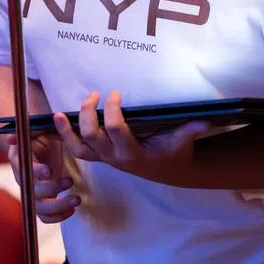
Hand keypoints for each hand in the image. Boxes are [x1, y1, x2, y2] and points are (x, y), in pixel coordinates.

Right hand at [4, 132, 78, 223]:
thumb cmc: (38, 135)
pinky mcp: (41, 201)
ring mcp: (32, 192)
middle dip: (52, 189)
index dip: (36, 172)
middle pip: (32, 192)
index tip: (50, 170)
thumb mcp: (34, 128)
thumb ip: (27, 130)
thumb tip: (9, 138)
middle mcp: (23, 180)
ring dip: (58, 206)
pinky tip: (72, 209)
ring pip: (39, 209)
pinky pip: (45, 217)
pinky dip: (58, 217)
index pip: (24, 171)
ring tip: (76, 199)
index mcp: (19, 161)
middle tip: (69, 181)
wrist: (39, 143)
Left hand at [54, 91, 208, 183]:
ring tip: (59, 113)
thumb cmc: (173, 152)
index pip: (116, 130)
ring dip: (68, 131)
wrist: (166, 170)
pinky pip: (78, 150)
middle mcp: (115, 157)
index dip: (112, 111)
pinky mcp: (100, 156)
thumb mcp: (182, 141)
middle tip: (94, 95)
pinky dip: (66, 136)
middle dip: (89, 115)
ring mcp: (105, 158)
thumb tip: (206, 120)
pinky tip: (58, 119)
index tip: (115, 93)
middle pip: (92, 138)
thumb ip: (191, 130)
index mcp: (133, 153)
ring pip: (80, 149)